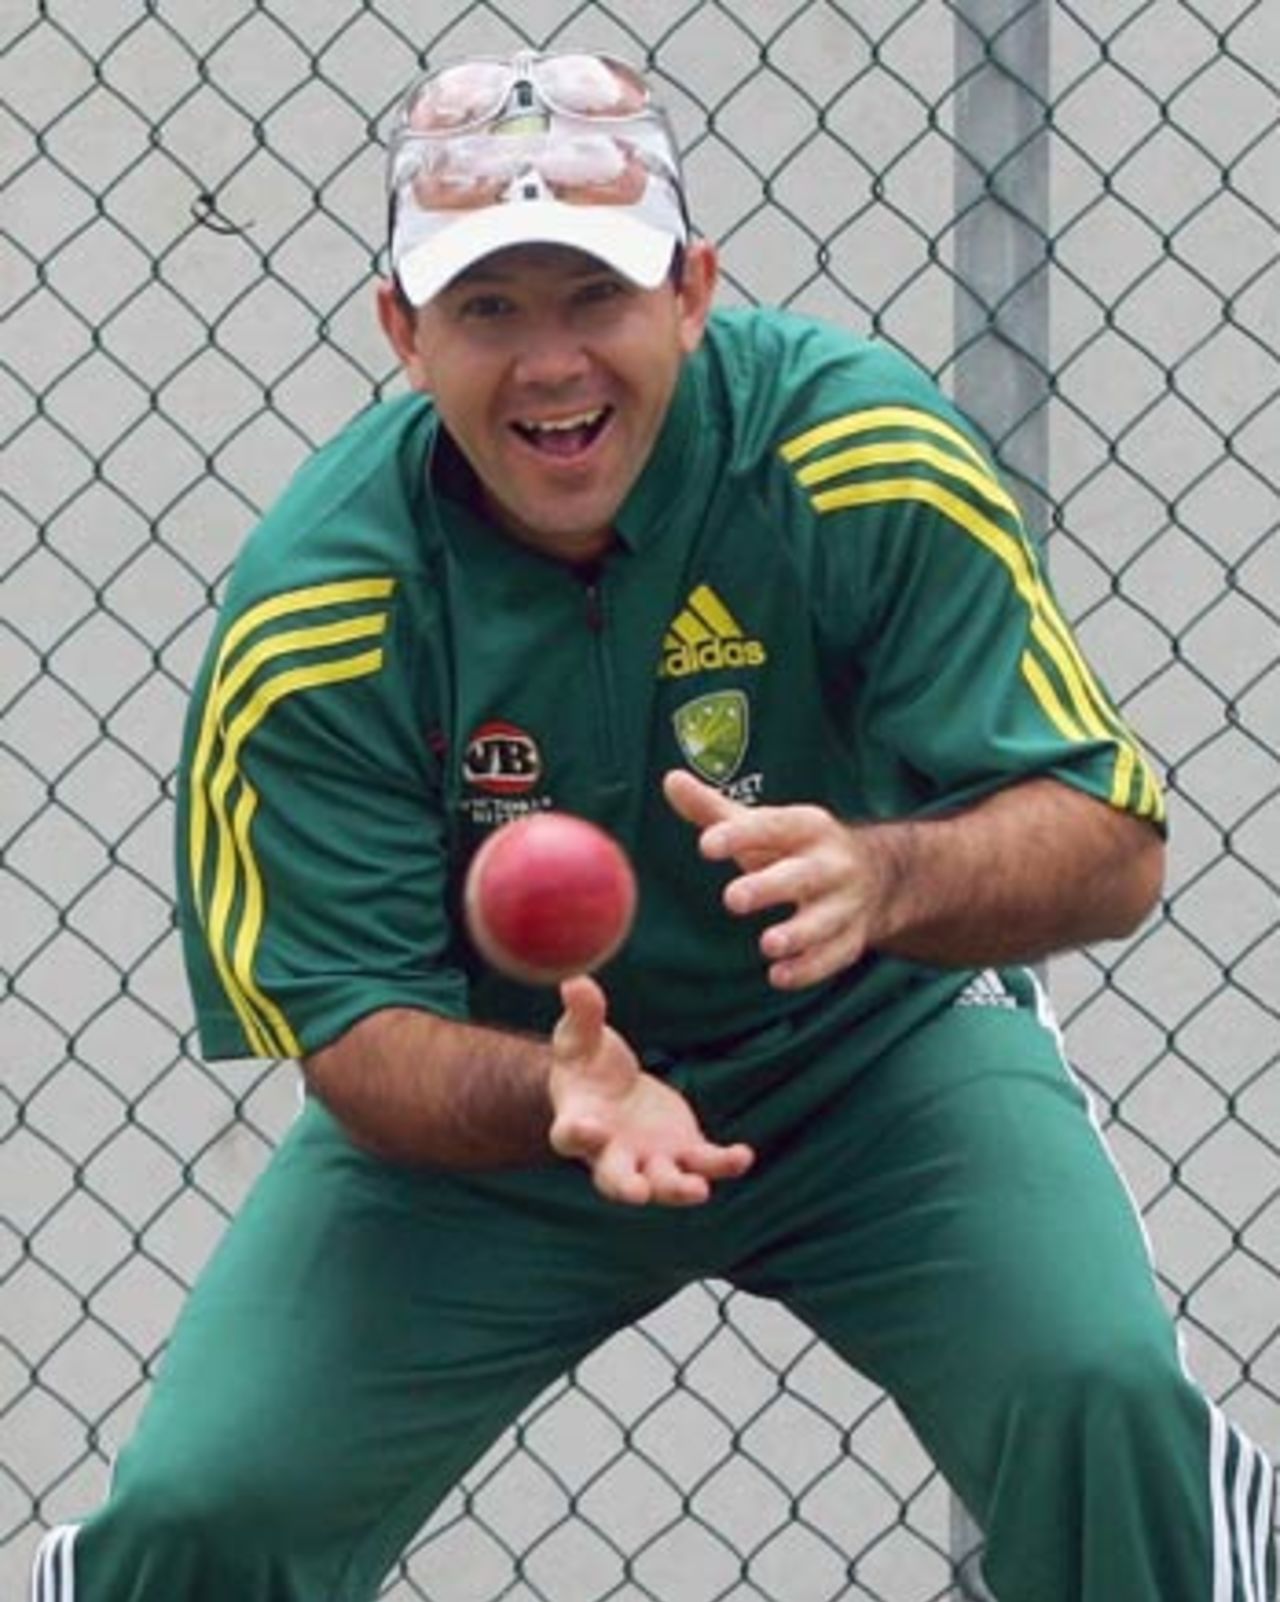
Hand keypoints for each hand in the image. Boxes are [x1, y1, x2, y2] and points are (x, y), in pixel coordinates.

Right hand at [548, 976, 754, 1205]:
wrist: (609, 1090)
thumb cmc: (586, 1064)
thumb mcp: (580, 1036)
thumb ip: (581, 1015)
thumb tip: (575, 981)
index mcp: (578, 1124)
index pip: (570, 1135)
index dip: (577, 1134)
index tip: (586, 1128)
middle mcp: (611, 1153)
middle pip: (615, 1178)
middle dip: (626, 1187)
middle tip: (637, 1192)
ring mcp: (649, 1159)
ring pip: (663, 1183)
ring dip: (679, 1189)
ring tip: (698, 1190)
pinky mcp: (683, 1151)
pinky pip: (704, 1163)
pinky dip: (723, 1164)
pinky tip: (743, 1157)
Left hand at [664, 768, 884, 989]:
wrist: (878, 876)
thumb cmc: (798, 849)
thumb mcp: (764, 825)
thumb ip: (714, 810)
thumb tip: (670, 781)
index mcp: (809, 827)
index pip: (775, 827)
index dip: (741, 835)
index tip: (706, 845)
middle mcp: (832, 863)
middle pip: (804, 875)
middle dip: (771, 887)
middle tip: (733, 899)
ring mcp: (846, 903)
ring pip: (825, 921)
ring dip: (799, 934)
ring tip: (768, 944)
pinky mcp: (852, 938)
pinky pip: (834, 956)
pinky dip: (810, 969)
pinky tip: (779, 976)